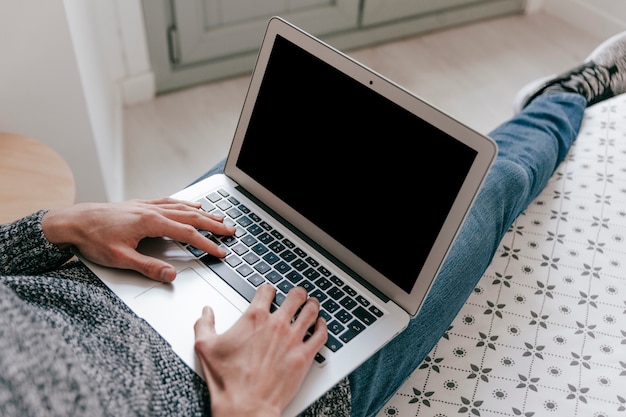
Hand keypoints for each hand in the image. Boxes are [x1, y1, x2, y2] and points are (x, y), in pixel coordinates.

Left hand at [41, 197, 234, 281]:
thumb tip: (171, 275)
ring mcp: (146, 205)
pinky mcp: (140, 204)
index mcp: (150, 222)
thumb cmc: (92, 239)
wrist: (72, 222)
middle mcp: (151, 210)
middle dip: (214, 224)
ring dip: (203, 212)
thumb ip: (148, 267)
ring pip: (182, 207)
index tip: (220, 252)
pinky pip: (170, 201)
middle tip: (231, 231)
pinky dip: (185, 203)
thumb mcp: (120, 259)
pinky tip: (191, 204)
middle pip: (191, 216)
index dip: (207, 244)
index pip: (188, 233)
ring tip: (219, 217)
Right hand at [194, 285, 327, 416]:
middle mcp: (276, 324)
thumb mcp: (205, 347)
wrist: (245, 405)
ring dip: (312, 305)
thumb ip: (204, 324)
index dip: (268, 289)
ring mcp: (293, 339)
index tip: (269, 292)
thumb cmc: (227, 379)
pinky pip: (321, 334)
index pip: (267, 290)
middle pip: (295, 296)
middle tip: (298, 294)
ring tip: (312, 304)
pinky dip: (323, 326)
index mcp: (254, 318)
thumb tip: (206, 312)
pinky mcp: (304, 355)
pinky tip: (321, 325)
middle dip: (297, 293)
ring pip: (311, 311)